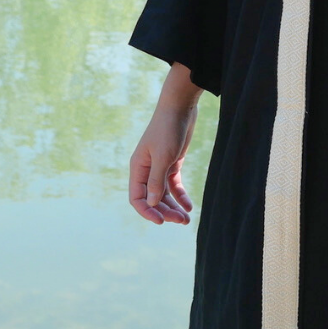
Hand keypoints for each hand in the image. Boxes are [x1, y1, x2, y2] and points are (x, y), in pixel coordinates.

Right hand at [128, 93, 197, 224]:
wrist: (181, 106)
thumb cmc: (168, 128)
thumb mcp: (163, 156)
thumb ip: (157, 180)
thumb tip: (152, 204)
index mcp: (138, 168)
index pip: (137, 198)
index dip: (147, 212)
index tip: (161, 222)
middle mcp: (146, 170)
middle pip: (153, 198)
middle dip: (165, 211)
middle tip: (182, 221)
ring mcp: (160, 166)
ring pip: (164, 194)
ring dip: (174, 207)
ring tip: (187, 219)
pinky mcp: (172, 161)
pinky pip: (173, 184)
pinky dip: (180, 195)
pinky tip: (189, 206)